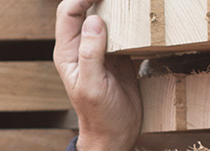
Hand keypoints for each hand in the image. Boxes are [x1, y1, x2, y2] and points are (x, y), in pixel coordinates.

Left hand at [52, 0, 141, 149]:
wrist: (116, 134)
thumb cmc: (99, 116)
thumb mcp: (92, 86)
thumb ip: (91, 54)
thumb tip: (94, 21)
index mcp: (68, 52)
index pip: (68, 12)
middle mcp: (82, 47)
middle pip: (86, 9)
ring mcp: (102, 50)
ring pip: (106, 18)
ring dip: (117, 7)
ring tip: (131, 3)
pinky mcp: (120, 56)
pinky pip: (123, 32)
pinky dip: (131, 24)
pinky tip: (141, 20)